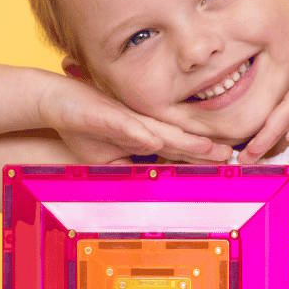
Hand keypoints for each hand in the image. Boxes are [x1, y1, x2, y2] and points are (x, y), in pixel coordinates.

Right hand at [39, 74, 232, 163]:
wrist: (55, 102)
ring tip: (208, 148)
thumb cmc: (84, 128)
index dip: (201, 159)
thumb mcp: (110, 159)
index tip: (226, 167)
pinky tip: (154, 140)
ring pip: (160, 131)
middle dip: (206, 150)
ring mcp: (126, 119)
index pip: (178, 150)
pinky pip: (125, 125)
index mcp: (145, 135)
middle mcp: (142, 125)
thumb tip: (149, 185)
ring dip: (184, 140)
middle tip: (232, 157)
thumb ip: (132, 170)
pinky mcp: (107, 114)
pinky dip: (140, 133)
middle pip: (179, 140)